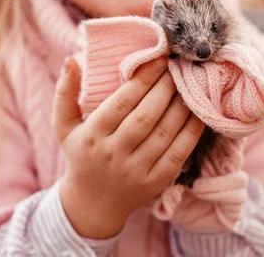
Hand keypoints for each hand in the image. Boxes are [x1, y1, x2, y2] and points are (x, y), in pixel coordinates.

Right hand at [52, 56, 204, 238]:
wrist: (93, 204)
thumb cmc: (81, 154)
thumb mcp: (64, 126)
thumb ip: (65, 93)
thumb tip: (70, 59)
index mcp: (92, 135)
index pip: (121, 102)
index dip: (143, 79)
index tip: (159, 60)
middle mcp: (114, 153)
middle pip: (146, 116)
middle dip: (165, 88)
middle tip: (179, 68)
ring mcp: (135, 170)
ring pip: (164, 133)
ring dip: (181, 106)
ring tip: (190, 85)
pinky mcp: (154, 182)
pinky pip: (178, 154)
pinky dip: (191, 132)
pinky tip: (199, 113)